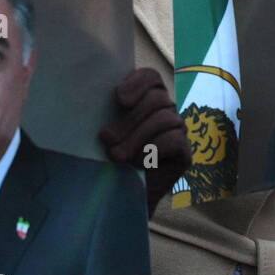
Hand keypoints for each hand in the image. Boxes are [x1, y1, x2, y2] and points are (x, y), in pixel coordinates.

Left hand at [99, 68, 189, 214]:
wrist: (120, 197)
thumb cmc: (108, 159)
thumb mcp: (104, 131)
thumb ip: (104, 112)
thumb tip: (89, 99)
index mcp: (146, 98)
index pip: (151, 77)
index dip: (138, 82)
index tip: (119, 99)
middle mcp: (166, 110)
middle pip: (157, 98)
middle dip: (129, 119)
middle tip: (106, 138)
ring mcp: (178, 130)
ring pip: (164, 119)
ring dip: (136, 138)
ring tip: (116, 156)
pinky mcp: (185, 153)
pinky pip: (174, 140)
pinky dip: (153, 149)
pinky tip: (138, 163)